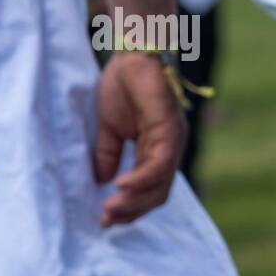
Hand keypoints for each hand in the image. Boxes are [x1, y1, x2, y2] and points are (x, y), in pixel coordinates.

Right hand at [94, 52, 185, 226]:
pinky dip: (140, 180)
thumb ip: (108, 154)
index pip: (150, 190)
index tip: (104, 219)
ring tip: (110, 208)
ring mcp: (172, 142)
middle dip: (132, 211)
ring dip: (134, 201)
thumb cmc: (123, 86)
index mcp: (156, 151)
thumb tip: (103, 182)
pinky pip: (158, 164)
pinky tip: (120, 187)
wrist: (133, 54)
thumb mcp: (110, 128)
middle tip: (106, 220)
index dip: (130, 207)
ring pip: (160, 184)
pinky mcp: (169, 131)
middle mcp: (169, 151)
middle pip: (157, 194)